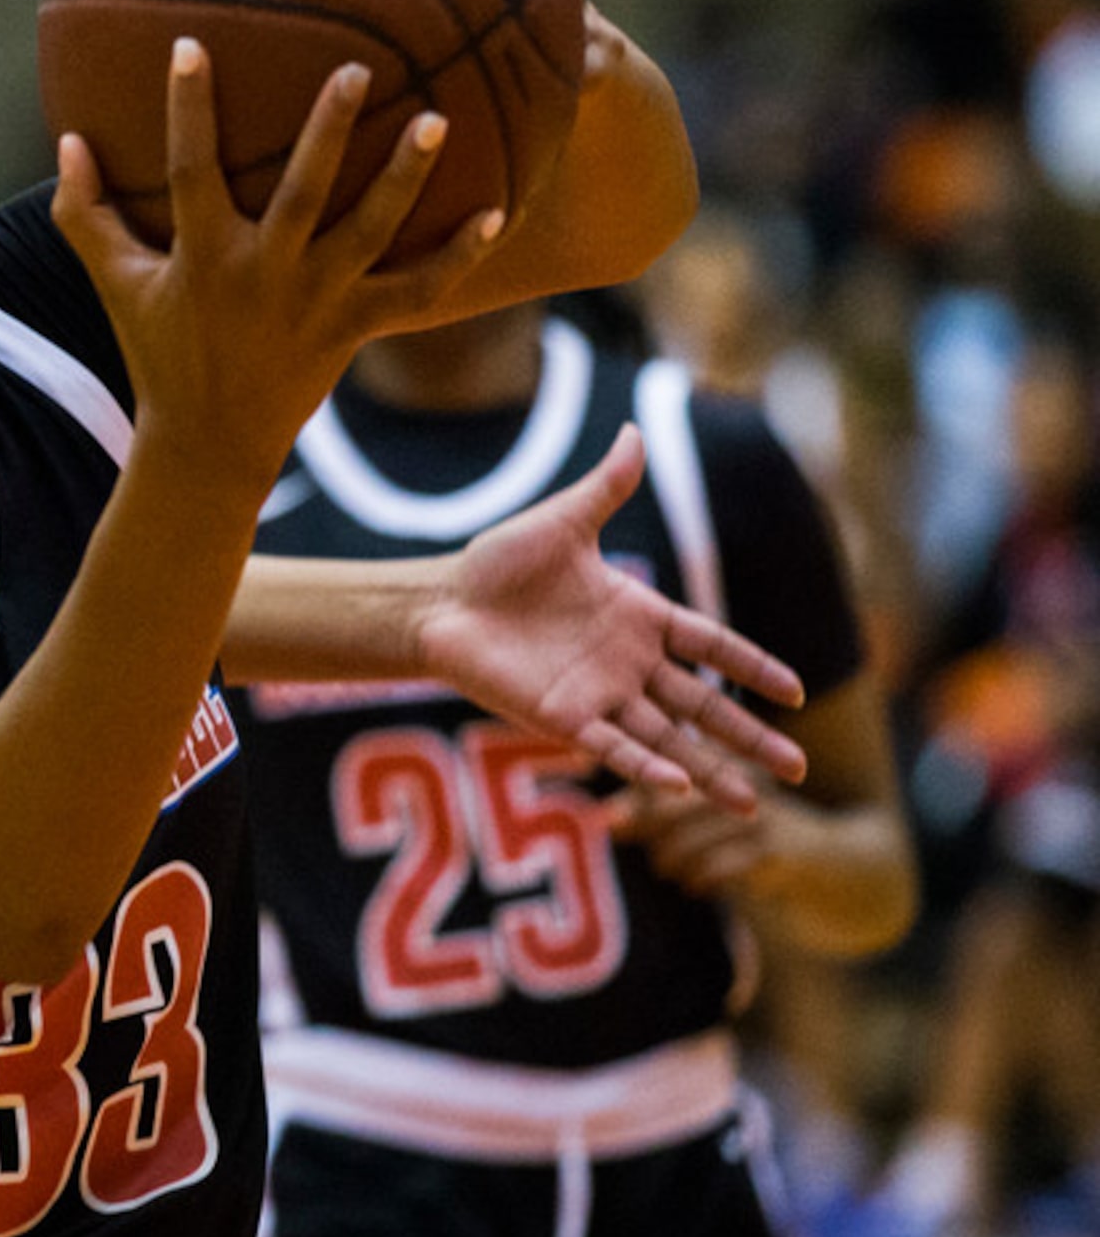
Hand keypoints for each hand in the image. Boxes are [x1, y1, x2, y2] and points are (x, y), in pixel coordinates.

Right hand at [49, 38, 502, 482]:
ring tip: (439, 121)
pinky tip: (495, 213)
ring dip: (404, 178)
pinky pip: (415, 292)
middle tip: (358, 68)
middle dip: (328, 130)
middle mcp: (263, 275)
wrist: (207, 444)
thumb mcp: (115, 284)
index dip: (188, 109)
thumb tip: (68, 141)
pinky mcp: (352, 329)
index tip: (192, 46)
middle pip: (303, 193)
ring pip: (369, 234)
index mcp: (202, 256)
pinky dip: (456, 258)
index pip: (191, 170)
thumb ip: (85, 215)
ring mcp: (315, 303)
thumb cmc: (157, 351)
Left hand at [413, 425, 807, 810]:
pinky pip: (612, 745)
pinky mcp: (562, 718)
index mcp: (637, 617)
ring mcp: (597, 695)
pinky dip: (645, 766)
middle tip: (797, 769)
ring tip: (751, 805)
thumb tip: (633, 431)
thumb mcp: (562, 522)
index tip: (795, 693)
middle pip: (702, 705)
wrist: (440, 601)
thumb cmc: (497, 564)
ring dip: (709, 770)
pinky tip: (680, 786)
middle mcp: (626, 664)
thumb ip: (606, 487)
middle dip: (748, 736)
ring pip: (666, 739)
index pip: (710, 645)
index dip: (751, 667)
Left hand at [614, 768, 806, 897]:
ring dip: (669, 858)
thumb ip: (665, 807)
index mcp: (731, 760)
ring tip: (663, 868)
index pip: (671, 769)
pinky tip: (693, 885)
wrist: (829, 860)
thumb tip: (608, 817)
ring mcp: (761, 813)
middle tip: (617, 834)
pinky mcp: (772, 849)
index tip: (606, 813)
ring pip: (690, 838)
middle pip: (676, 802)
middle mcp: (746, 778)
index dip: (638, 792)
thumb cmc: (753, 833)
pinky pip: (716, 867)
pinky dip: (698, 879)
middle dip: (644, 822)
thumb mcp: (716, 811)